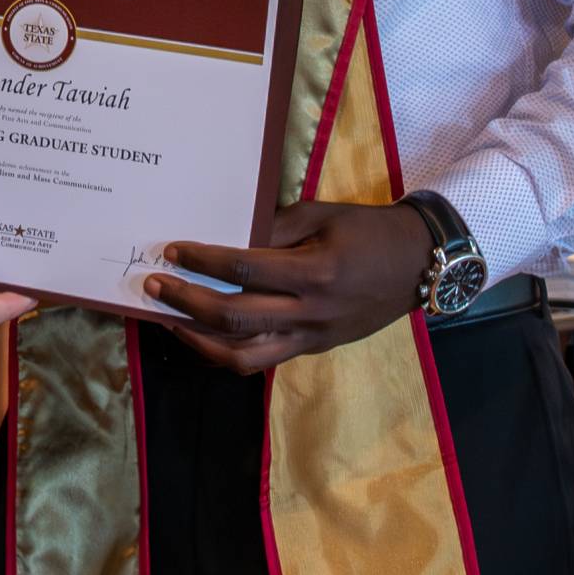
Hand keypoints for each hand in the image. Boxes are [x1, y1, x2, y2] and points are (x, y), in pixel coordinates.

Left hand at [143, 198, 434, 374]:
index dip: (203, 261)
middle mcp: (311, 313)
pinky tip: (202, 335)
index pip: (244, 270)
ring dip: (198, 340)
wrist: (419, 265)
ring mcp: (312, 338)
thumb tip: (224, 235)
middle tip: (154, 285)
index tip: (171, 251)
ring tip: (169, 319)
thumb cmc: (369, 230)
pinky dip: (226, 351)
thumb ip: (273, 227)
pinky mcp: (313, 349)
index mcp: (315, 273)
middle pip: (235, 319)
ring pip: (243, 355)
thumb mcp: (322, 215)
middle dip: (187, 302)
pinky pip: (261, 359)